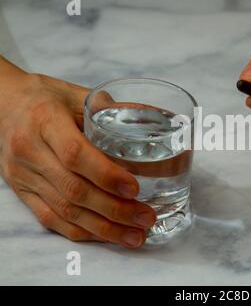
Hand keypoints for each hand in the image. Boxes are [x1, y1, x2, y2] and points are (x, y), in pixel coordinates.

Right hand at [0, 60, 154, 247]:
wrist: (5, 103)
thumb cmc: (47, 98)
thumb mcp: (78, 94)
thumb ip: (112, 109)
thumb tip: (154, 116)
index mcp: (46, 121)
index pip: (75, 155)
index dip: (106, 176)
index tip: (135, 189)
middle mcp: (30, 151)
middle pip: (74, 189)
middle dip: (114, 210)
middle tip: (146, 218)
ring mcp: (23, 175)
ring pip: (64, 210)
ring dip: (103, 228)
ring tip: (135, 236)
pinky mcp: (21, 191)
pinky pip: (51, 219)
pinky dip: (82, 231)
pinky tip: (107, 236)